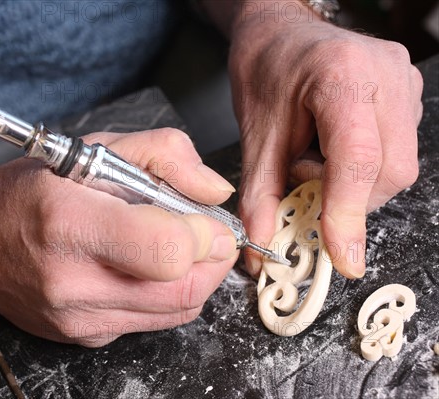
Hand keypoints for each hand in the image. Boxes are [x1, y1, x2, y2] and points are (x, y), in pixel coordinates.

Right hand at [0, 128, 238, 346]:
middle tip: (208, 232)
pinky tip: (150, 267)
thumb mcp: (93, 148)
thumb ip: (165, 156)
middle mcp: (70, 281)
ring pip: (177, 311)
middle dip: (213, 260)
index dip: (204, 234)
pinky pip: (152, 321)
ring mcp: (77, 318)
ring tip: (179, 244)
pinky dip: (168, 293)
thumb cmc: (27, 190)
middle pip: (183, 290)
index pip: (168, 250)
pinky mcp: (83, 337)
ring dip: (197, 277)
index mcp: (68, 222)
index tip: (205, 218)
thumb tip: (216, 191)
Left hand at [227, 4, 422, 278]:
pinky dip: (363, 167)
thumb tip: (262, 248)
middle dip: (345, 198)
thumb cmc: (265, 71)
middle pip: (387, 172)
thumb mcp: (255, 135)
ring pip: (397, 168)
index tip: (343, 259)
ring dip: (353, 182)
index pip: (356, 159)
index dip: (348, 214)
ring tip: (315, 154)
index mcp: (341, 77)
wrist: (279, 32)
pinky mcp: (409, 94)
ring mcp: (405, 83)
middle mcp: (386, 76)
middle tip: (302, 179)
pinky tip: (334, 145)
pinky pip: (397, 152)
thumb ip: (260, 195)